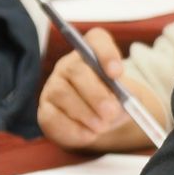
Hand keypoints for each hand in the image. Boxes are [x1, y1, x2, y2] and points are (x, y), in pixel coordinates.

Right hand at [36, 28, 166, 151]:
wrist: (100, 123)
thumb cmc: (114, 102)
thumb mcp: (128, 97)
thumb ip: (128, 97)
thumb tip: (118, 105)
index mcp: (93, 54)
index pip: (96, 40)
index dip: (106, 54)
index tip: (117, 73)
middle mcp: (69, 65)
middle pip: (76, 69)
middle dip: (95, 93)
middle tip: (110, 112)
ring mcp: (54, 86)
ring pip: (62, 93)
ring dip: (85, 113)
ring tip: (102, 126)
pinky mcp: (45, 109)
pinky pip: (53, 116)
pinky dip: (73, 129)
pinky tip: (89, 135)